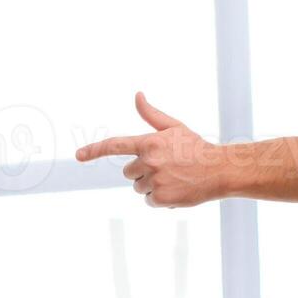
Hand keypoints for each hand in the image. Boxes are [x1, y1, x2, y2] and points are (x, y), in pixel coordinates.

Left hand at [75, 92, 224, 207]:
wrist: (219, 170)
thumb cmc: (195, 147)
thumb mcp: (173, 127)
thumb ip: (151, 115)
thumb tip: (137, 95)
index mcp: (148, 142)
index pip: (114, 145)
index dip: (94, 150)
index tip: (78, 156)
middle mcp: (148, 162)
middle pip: (128, 172)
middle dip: (141, 171)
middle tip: (165, 167)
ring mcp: (154, 181)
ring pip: (138, 188)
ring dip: (151, 186)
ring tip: (173, 178)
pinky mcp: (161, 198)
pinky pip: (148, 201)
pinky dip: (160, 199)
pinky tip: (176, 190)